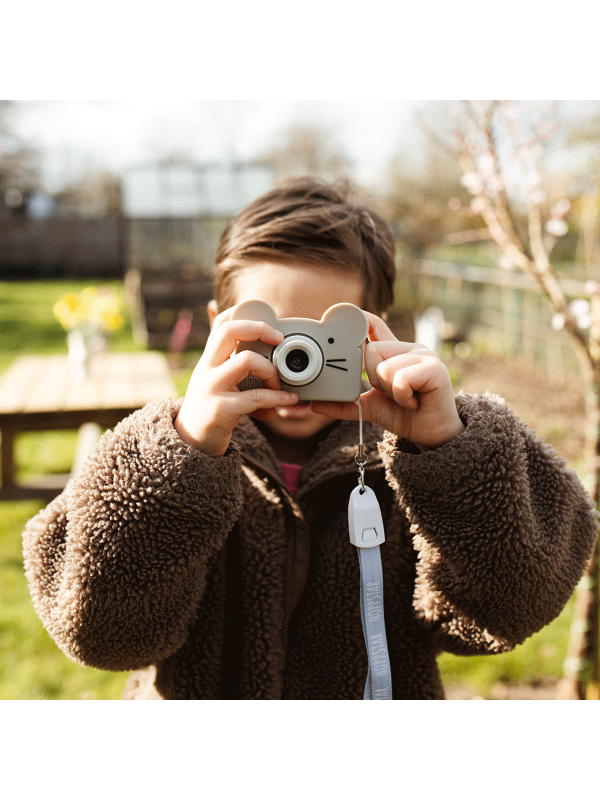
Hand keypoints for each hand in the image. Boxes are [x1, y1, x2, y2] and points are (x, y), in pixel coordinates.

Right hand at [174, 308, 297, 455]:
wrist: (189, 445)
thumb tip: (271, 365)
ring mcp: (211, 388)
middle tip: (279, 340)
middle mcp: (206, 369)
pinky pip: (256, 397)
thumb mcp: (217, 385)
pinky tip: (287, 400)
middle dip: (259, 329)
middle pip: (229, 332)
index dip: (243, 314)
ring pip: (246, 361)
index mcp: (208, 361)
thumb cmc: (210, 412)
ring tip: (279, 386)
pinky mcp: (220, 410)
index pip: (220, 324)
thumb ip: (239, 373)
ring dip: (271, 371)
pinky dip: (277, 398)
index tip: (269, 325)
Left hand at [312, 312, 464, 449]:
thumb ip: (346, 404)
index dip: (363, 319)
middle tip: (393, 394)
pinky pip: (401, 378)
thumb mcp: (370, 407)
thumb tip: (315, 405)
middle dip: (376, 380)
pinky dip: (402, 396)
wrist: (431, 435)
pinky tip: (414, 401)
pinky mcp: (435, 369)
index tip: (351, 314)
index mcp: (395, 353)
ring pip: (385, 367)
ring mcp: (424, 356)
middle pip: (372, 351)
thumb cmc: (405, 415)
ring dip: (390, 391)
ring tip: (407, 399)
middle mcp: (410, 349)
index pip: (377, 326)